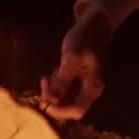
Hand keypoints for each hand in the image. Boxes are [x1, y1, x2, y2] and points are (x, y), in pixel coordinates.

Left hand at [40, 6, 114, 120]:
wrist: (93, 26)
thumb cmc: (84, 39)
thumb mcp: (70, 58)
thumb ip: (62, 80)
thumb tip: (51, 100)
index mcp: (93, 87)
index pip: (76, 111)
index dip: (58, 109)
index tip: (45, 96)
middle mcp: (90, 91)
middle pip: (68, 108)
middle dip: (54, 98)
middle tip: (45, 80)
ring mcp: (84, 87)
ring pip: (64, 100)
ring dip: (54, 90)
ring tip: (53, 72)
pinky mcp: (78, 82)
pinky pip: (63, 91)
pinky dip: (56, 84)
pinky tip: (57, 70)